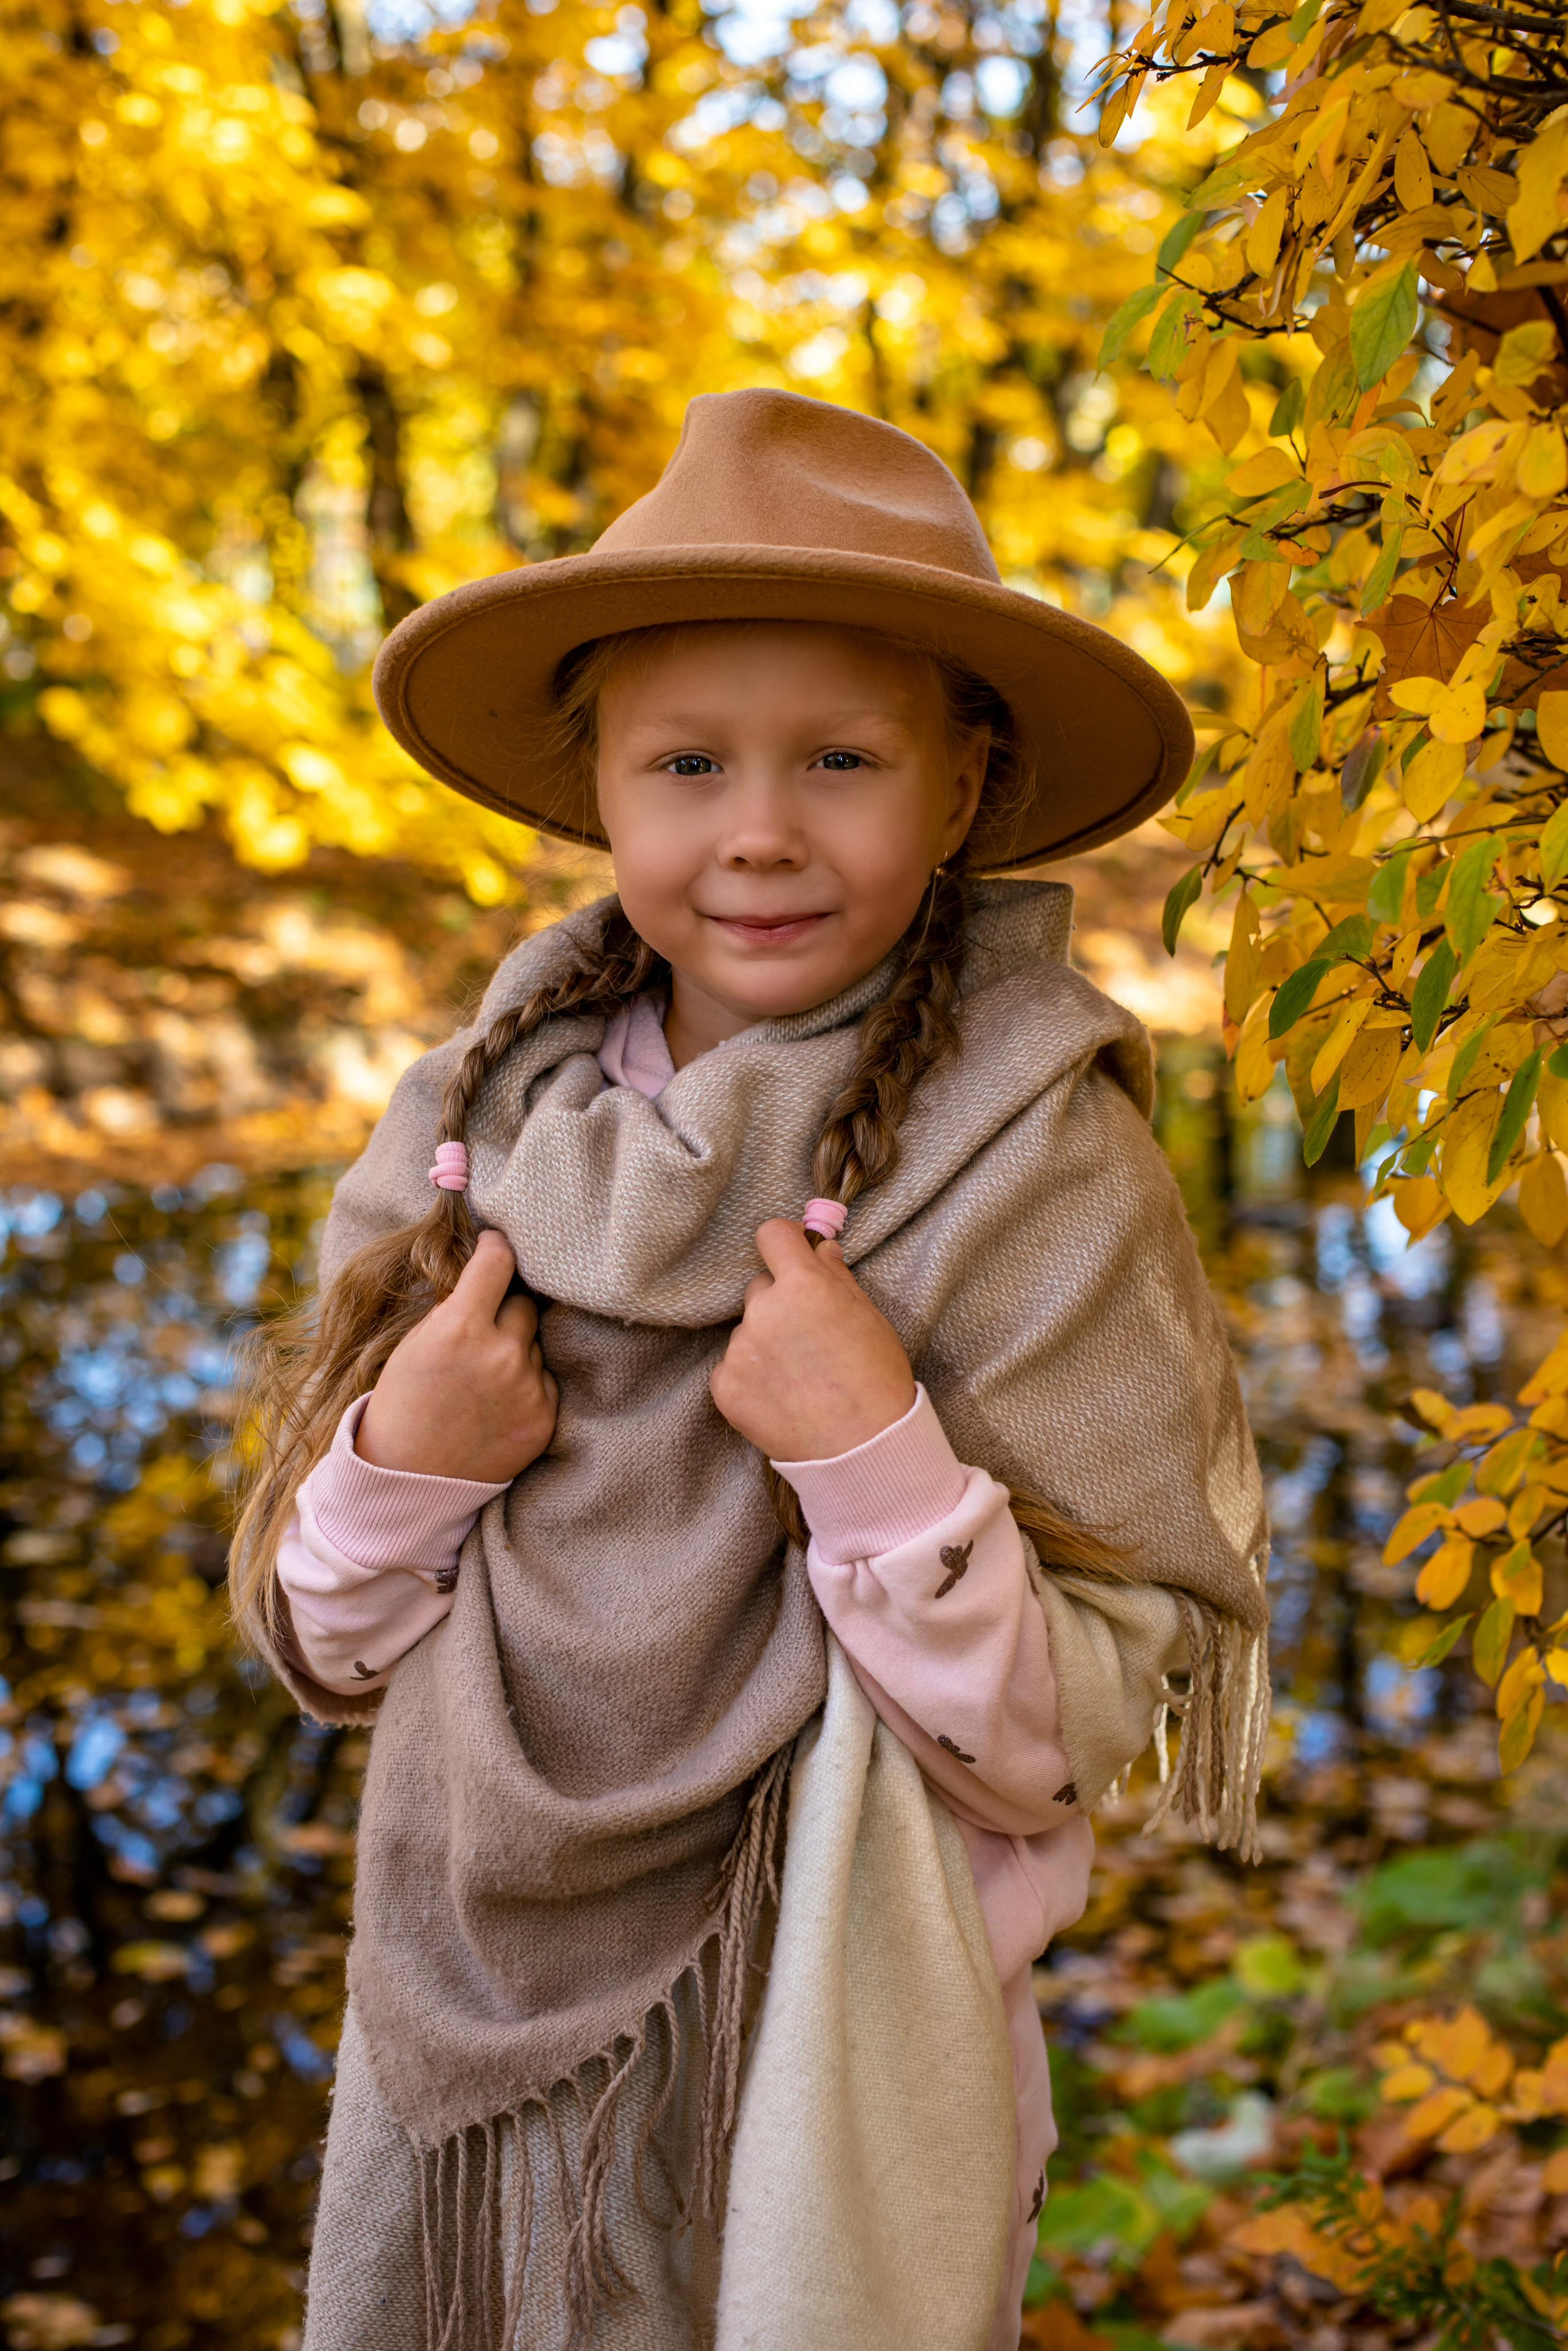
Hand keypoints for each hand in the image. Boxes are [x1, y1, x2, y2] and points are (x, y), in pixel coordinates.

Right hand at [356, 1229, 558, 1481]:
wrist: (408, 1478)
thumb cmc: (405, 1403)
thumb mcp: (416, 1343)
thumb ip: (457, 1307)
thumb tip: (490, 1273)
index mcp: (460, 1328)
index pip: (498, 1261)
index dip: (496, 1246)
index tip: (495, 1244)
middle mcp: (501, 1354)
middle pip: (524, 1303)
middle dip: (504, 1309)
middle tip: (481, 1330)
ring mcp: (528, 1388)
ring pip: (534, 1344)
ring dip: (515, 1350)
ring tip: (482, 1379)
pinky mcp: (545, 1417)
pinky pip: (545, 1380)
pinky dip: (527, 1384)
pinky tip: (496, 1403)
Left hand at [710, 1220, 915, 1461]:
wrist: (862, 1449)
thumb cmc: (877, 1381)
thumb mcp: (870, 1319)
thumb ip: (838, 1278)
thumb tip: (820, 1250)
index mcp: (803, 1286)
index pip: (772, 1235)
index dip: (784, 1243)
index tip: (793, 1257)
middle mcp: (764, 1311)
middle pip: (759, 1289)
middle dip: (780, 1304)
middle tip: (808, 1340)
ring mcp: (740, 1350)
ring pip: (748, 1333)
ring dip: (765, 1345)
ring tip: (800, 1380)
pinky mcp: (724, 1386)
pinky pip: (733, 1368)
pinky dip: (751, 1379)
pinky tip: (782, 1399)